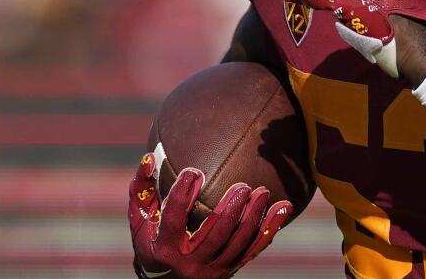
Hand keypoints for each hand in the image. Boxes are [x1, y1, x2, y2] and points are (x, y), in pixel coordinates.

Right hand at [128, 152, 290, 278]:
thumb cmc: (152, 240)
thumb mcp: (141, 220)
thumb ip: (142, 189)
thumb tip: (150, 157)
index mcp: (164, 247)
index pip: (173, 219)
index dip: (182, 195)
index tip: (194, 172)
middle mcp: (189, 263)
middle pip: (214, 235)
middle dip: (230, 211)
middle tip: (242, 187)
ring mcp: (212, 269)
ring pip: (238, 243)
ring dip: (253, 217)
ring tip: (262, 191)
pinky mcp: (231, 268)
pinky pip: (255, 248)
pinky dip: (271, 227)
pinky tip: (284, 206)